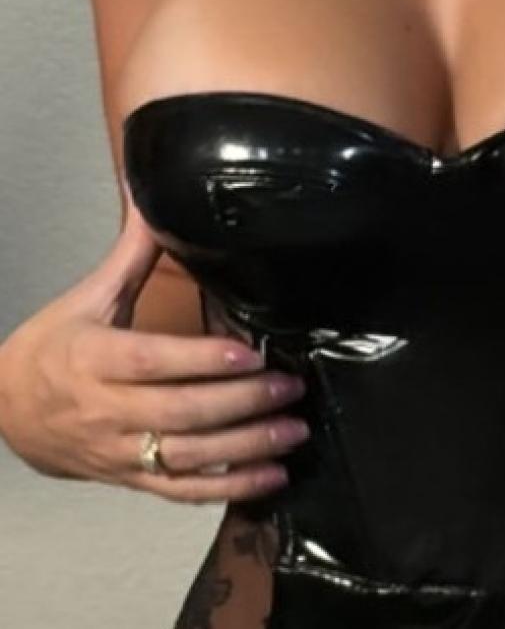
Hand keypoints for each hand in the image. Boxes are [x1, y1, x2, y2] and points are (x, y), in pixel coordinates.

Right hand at [0, 209, 307, 503]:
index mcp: (95, 358)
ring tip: (293, 429)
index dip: (200, 360)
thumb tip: (153, 197)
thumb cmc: (51, 349)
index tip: (247, 351)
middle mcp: (107, 410)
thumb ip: (131, 253)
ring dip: (245, 447)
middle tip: (288, 386)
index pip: (151, 361)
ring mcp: (120, 450)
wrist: (6, 413)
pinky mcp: (131, 479)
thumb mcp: (87, 297)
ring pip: (186, 457)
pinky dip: (228, 487)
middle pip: (178, 412)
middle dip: (240, 402)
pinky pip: (182, 491)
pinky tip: (270, 476)